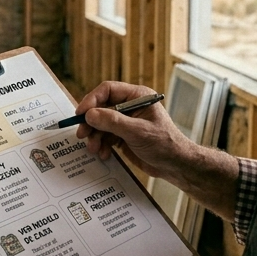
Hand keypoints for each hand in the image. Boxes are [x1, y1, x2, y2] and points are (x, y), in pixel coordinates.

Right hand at [74, 81, 190, 180]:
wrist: (175, 165)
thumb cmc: (164, 144)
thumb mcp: (137, 132)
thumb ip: (112, 122)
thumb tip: (90, 114)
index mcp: (137, 96)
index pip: (108, 90)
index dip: (92, 100)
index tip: (81, 114)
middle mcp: (130, 106)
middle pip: (101, 107)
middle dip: (91, 122)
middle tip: (82, 134)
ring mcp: (126, 121)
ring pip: (100, 124)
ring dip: (95, 136)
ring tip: (94, 149)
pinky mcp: (123, 135)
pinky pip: (105, 136)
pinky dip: (101, 145)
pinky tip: (104, 154)